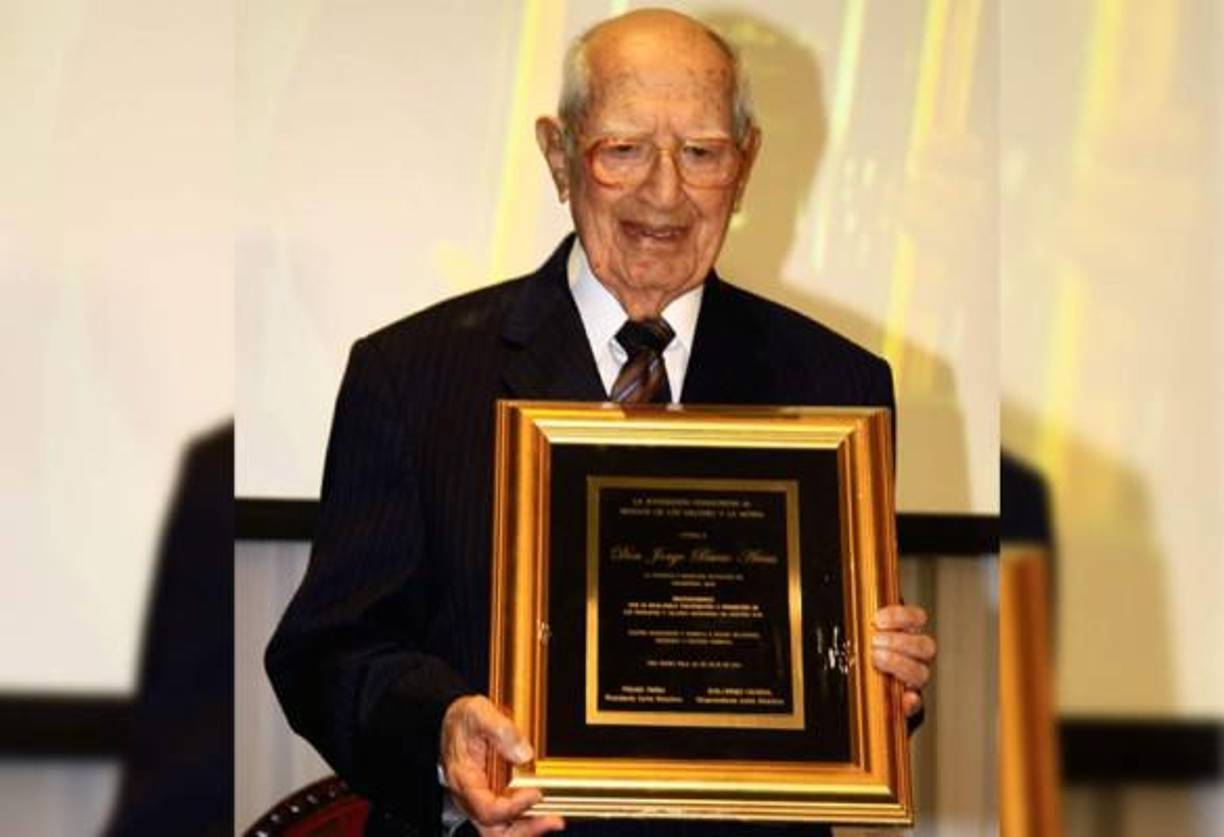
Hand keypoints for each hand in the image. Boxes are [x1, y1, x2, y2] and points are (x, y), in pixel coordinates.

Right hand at [440, 695, 564, 834]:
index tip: (535, 793)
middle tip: (551, 820)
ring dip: (528, 828)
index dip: (513, 807)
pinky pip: (508, 819)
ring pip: (502, 829)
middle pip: (493, 830)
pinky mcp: (492, 797)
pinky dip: (527, 818)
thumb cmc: (463, 719)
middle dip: (524, 829)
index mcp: (464, 779)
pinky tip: (545, 810)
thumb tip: (524, 753)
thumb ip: (501, 730)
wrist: (456, 720)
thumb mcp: (478, 712)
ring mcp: (482, 799)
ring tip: (554, 819)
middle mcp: (471, 797)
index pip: (487, 809)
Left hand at [871, 604, 935, 717]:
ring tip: (876, 659)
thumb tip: (865, 619)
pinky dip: (911, 701)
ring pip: (921, 672)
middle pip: (925, 646)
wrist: (860, 685)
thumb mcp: (862, 635)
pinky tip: (906, 698)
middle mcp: (916, 656)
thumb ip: (866, 626)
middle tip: (876, 642)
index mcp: (908, 634)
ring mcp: (914, 679)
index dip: (900, 617)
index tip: (877, 620)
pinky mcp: (908, 702)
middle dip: (900, 642)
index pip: (917, 618)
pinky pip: (916, 704)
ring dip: (899, 664)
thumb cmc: (862, 653)